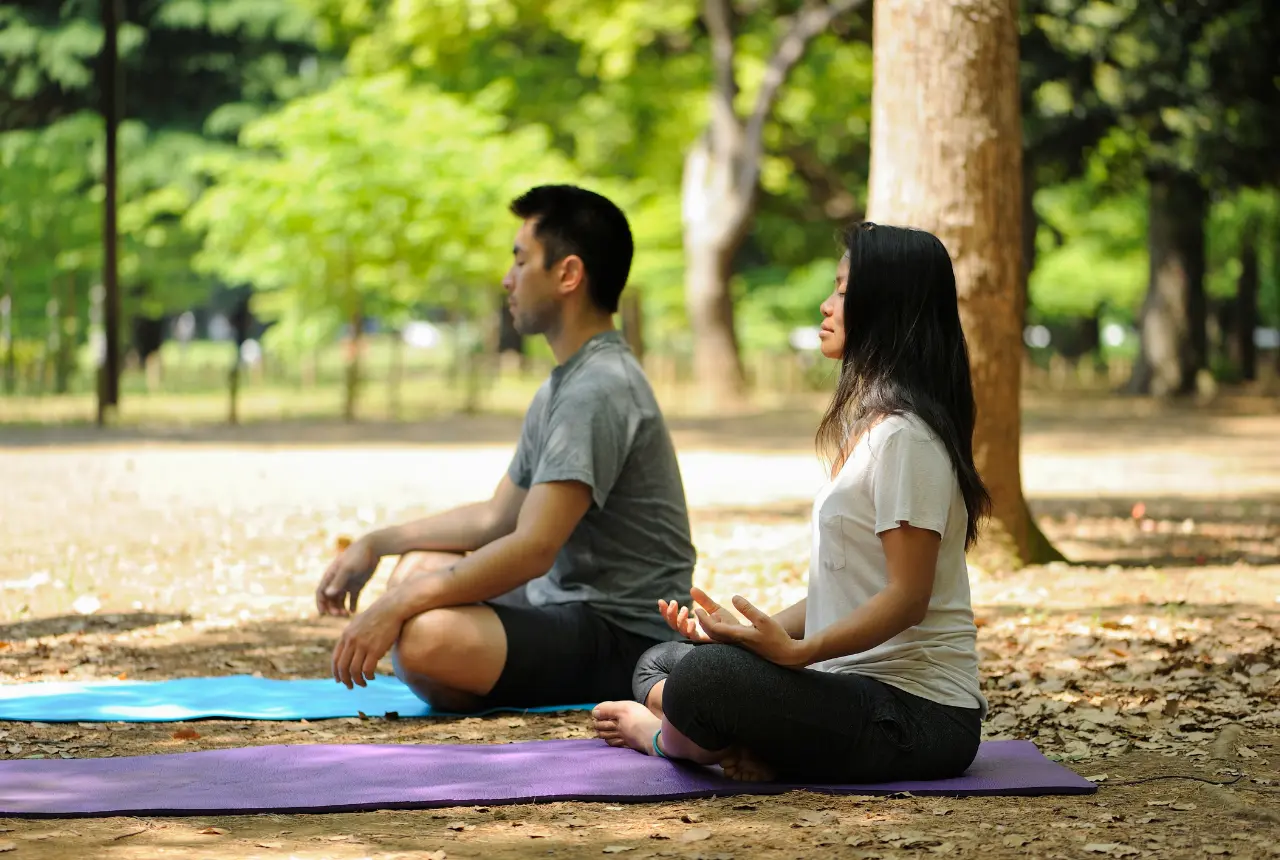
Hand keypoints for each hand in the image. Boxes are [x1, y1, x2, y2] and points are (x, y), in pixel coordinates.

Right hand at [316, 535, 380, 616]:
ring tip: (346, 615)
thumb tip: (327, 594)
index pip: (321, 592)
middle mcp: (337, 581)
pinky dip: (352, 606)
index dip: (320, 603)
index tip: (323, 614)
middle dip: (332, 608)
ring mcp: (347, 583)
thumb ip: (338, 581)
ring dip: (341, 608)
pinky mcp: (357, 585)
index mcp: (331, 575)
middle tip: (340, 615)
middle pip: (330, 599)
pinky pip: (352, 598)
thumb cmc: (358, 555)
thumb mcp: (348, 568)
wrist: (374, 547)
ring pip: (341, 600)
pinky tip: (354, 612)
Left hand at [331, 597, 401, 687]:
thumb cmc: (378, 616)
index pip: (336, 659)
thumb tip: (350, 651)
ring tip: (363, 684)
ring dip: (357, 680)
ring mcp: (363, 645)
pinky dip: (368, 676)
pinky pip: (367, 669)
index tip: (339, 680)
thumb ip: (352, 637)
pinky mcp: (375, 649)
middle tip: (350, 686)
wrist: (392, 608)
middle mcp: (351, 641)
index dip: (336, 672)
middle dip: (345, 680)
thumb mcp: (358, 624)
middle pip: (343, 667)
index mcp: (346, 635)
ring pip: (354, 670)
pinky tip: (372, 677)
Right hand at [659, 586, 743, 642]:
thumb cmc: (730, 624)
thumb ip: (703, 600)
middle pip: (674, 626)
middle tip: (673, 602)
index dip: (666, 612)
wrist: (744, 634)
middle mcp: (694, 633)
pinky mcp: (708, 642)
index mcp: (693, 625)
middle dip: (670, 615)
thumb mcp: (715, 609)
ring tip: (685, 609)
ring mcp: (700, 638)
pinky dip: (691, 629)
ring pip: (682, 631)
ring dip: (680, 620)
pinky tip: (693, 620)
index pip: (674, 620)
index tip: (661, 601)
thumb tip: (691, 589)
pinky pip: (695, 637)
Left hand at [695, 594, 812, 667]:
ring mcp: (739, 647)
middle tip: (697, 610)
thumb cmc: (777, 638)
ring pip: (719, 638)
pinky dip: (719, 631)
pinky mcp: (744, 647)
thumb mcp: (764, 620)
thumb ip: (748, 609)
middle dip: (703, 623)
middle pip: (713, 635)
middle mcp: (736, 644)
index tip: (697, 609)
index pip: (715, 629)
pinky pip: (726, 640)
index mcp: (739, 637)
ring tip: (707, 615)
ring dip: (710, 627)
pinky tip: (721, 624)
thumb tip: (733, 597)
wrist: (787, 656)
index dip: (704, 620)